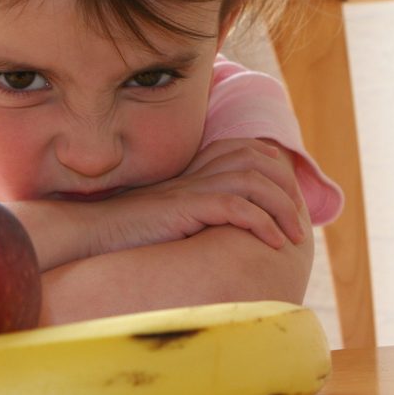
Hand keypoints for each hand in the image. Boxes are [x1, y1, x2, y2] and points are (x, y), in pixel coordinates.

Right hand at [89, 138, 307, 253]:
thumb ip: (200, 212)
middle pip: (259, 161)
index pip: (249, 152)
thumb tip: (232, 228)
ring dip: (282, 210)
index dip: (278, 172)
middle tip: (300, 225)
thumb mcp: (173, 216)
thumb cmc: (130, 232)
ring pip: (254, 182)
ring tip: (293, 238)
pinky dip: (261, 223)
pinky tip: (272, 243)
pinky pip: (235, 207)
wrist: (93, 232)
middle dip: (288, 191)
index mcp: (196, 170)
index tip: (291, 204)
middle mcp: (197, 172)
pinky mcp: (185, 207)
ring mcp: (191, 187)